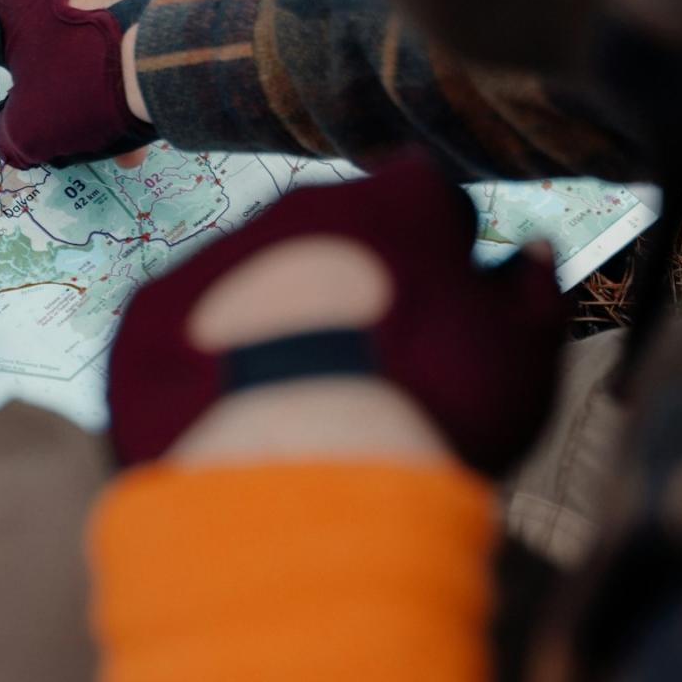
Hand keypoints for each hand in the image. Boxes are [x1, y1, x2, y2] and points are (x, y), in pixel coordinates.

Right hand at [0, 0, 191, 170]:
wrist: (175, 55)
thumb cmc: (87, 88)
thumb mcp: (33, 129)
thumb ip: (12, 133)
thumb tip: (19, 130)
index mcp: (15, 10)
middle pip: (42, 38)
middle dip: (53, 80)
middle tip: (69, 119)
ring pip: (93, 41)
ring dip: (100, 87)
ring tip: (123, 135)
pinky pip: (133, 34)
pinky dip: (134, 73)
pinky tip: (150, 113)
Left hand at [109, 150, 566, 478]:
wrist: (294, 486)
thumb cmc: (432, 422)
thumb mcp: (525, 363)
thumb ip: (535, 298)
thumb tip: (526, 258)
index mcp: (404, 196)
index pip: (432, 207)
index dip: (444, 268)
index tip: (443, 329)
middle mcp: (303, 203)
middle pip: (338, 239)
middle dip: (354, 292)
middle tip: (368, 380)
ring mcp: (218, 252)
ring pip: (255, 279)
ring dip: (276, 327)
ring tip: (296, 415)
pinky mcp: (146, 311)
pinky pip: (184, 328)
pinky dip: (205, 367)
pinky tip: (232, 427)